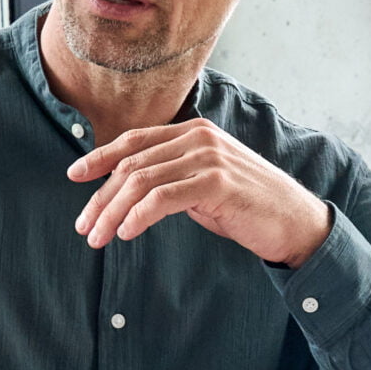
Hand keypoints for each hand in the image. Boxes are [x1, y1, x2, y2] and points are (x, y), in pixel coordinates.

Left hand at [68, 117, 332, 266]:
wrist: (296, 222)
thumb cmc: (244, 206)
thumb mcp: (200, 184)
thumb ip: (168, 177)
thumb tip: (122, 191)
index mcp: (192, 131)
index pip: (134, 140)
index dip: (100, 157)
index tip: (73, 176)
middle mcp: (198, 137)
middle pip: (131, 164)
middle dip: (101, 198)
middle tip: (83, 227)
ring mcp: (208, 157)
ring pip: (141, 182)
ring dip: (112, 213)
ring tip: (98, 238)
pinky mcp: (217, 183)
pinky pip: (163, 198)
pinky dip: (138, 217)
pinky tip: (126, 233)